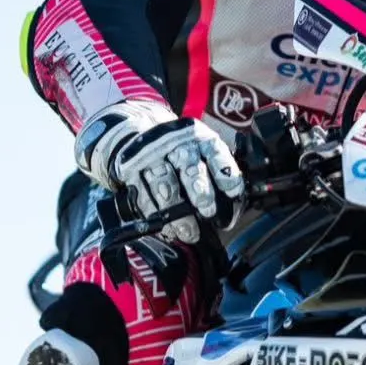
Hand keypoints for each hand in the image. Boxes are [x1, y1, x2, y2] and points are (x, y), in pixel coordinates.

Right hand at [75, 101, 243, 244]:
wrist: (135, 132)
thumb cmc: (178, 150)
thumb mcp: (200, 149)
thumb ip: (216, 174)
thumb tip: (232, 210)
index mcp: (199, 138)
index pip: (215, 152)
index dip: (225, 172)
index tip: (233, 192)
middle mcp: (176, 143)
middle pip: (189, 167)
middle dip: (201, 192)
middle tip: (209, 211)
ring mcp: (151, 156)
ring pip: (165, 185)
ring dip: (178, 213)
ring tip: (190, 232)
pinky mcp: (131, 169)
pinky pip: (144, 195)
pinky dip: (157, 216)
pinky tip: (168, 229)